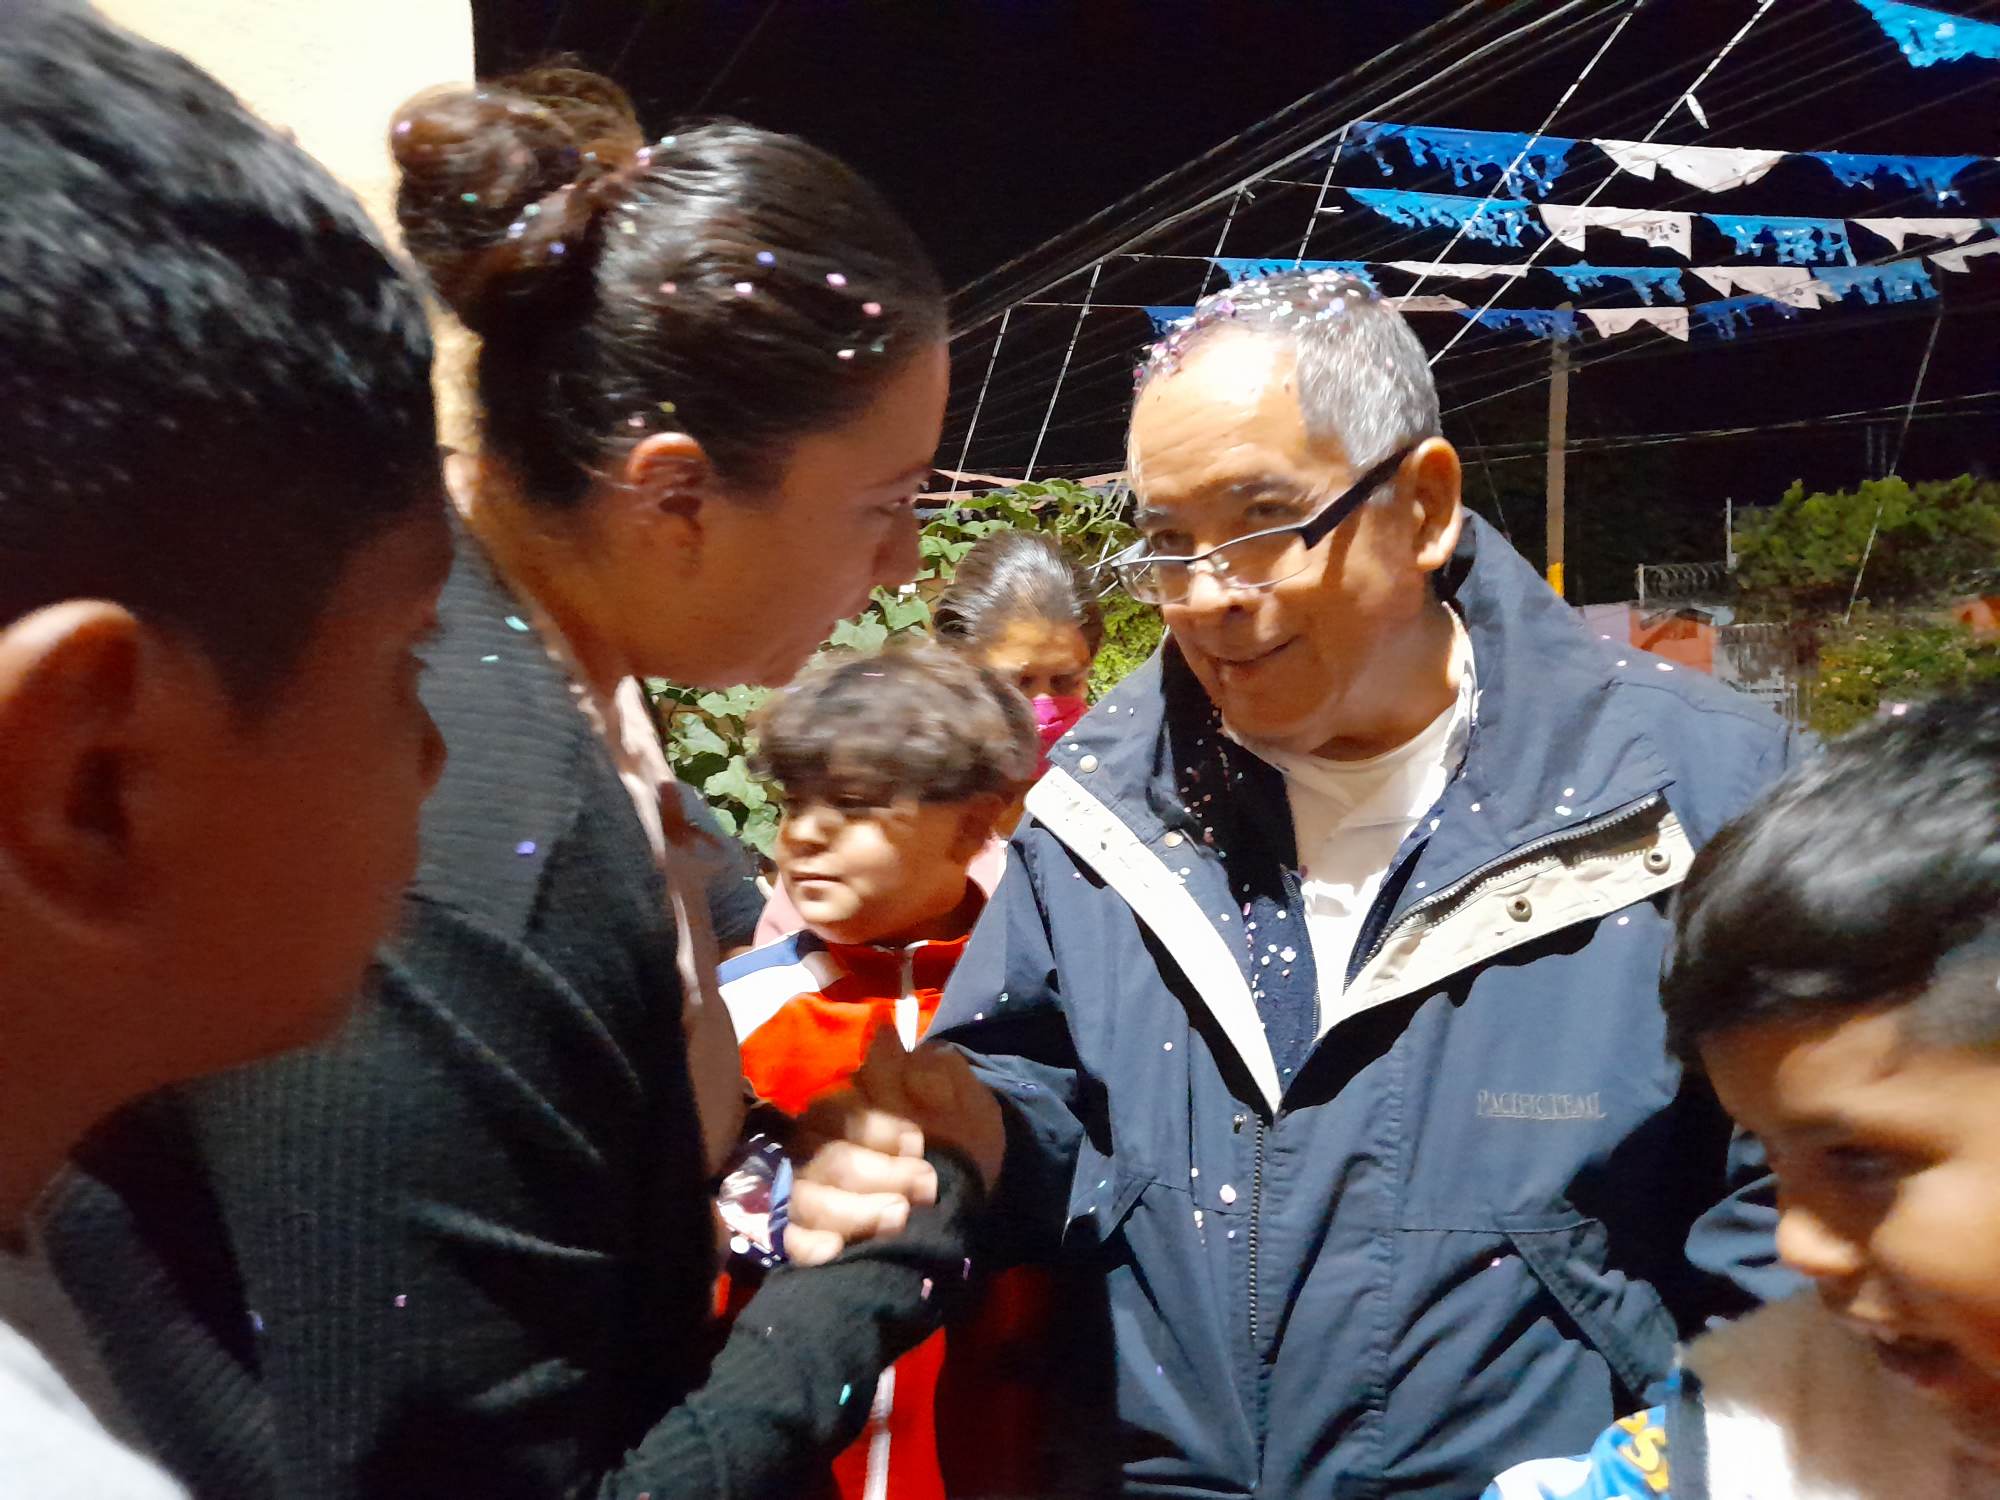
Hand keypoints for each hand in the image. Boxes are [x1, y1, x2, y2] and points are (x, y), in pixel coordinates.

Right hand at [784, 1030, 1003, 1265]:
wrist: (965, 1215)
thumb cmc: (960, 1151)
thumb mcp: (964, 1109)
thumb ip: (928, 1072)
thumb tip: (884, 1031)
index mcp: (851, 1111)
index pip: (841, 1110)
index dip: (877, 1128)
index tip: (918, 1144)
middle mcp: (819, 1147)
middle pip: (824, 1155)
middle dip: (875, 1173)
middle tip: (923, 1187)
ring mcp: (808, 1192)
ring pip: (806, 1197)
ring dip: (854, 1212)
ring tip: (898, 1221)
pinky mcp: (805, 1236)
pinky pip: (793, 1240)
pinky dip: (812, 1246)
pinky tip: (837, 1253)